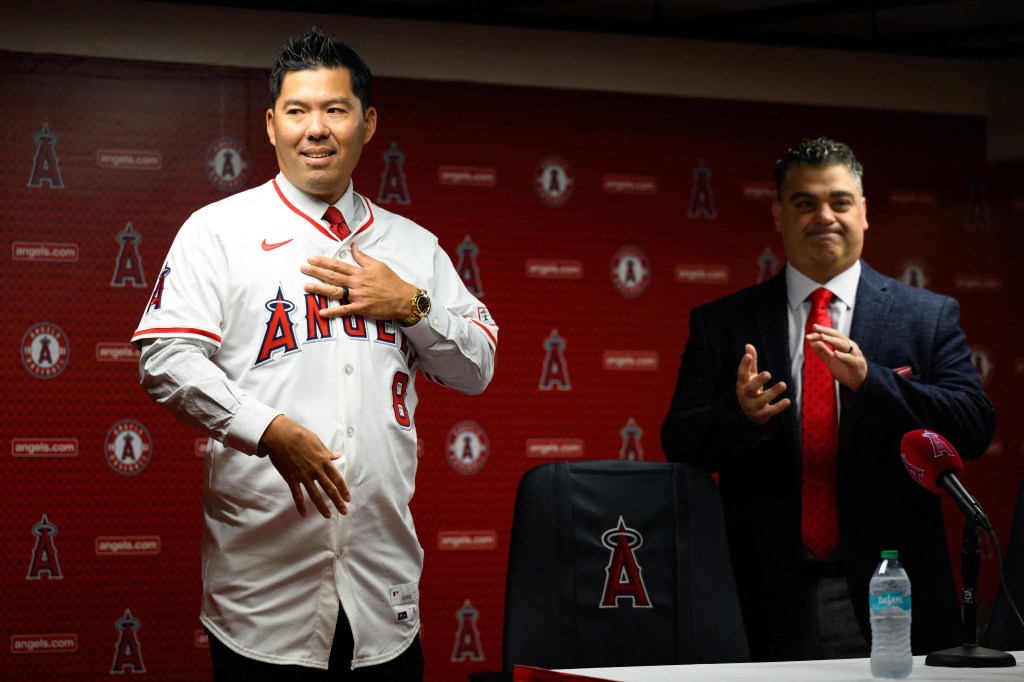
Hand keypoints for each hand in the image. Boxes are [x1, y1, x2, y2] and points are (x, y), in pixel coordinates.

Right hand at [258, 415, 350, 517]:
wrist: (280, 435)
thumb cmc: (299, 435)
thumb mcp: (317, 441)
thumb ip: (327, 452)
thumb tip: (337, 456)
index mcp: (323, 460)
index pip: (336, 478)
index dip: (343, 489)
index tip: (348, 498)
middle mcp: (315, 470)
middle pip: (329, 489)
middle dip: (338, 501)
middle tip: (344, 512)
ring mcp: (303, 475)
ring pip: (315, 495)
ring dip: (322, 507)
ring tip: (328, 516)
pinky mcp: (291, 478)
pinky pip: (297, 495)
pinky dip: (300, 505)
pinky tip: (304, 514)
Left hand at [301, 244, 417, 320]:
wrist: (404, 298)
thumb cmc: (391, 281)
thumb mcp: (378, 265)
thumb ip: (363, 257)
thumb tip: (353, 247)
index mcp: (360, 272)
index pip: (338, 265)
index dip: (323, 261)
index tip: (311, 258)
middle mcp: (357, 283)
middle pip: (333, 276)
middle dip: (316, 272)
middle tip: (302, 268)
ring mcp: (358, 296)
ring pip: (335, 292)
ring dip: (319, 289)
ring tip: (306, 286)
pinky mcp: (361, 308)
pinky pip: (345, 310)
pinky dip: (333, 312)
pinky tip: (322, 312)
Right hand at [735, 343, 790, 425]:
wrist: (747, 414)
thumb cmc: (750, 389)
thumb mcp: (749, 377)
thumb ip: (751, 362)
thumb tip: (748, 345)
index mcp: (742, 383)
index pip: (742, 373)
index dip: (744, 364)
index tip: (748, 356)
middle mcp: (746, 395)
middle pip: (751, 388)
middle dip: (759, 381)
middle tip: (768, 373)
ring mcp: (753, 405)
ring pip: (762, 399)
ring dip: (773, 392)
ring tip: (783, 384)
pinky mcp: (762, 414)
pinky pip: (771, 410)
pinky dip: (779, 406)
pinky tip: (788, 400)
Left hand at [806, 324, 867, 392]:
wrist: (859, 382)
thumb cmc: (846, 369)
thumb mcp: (831, 359)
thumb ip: (822, 351)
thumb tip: (811, 341)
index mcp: (844, 344)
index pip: (832, 335)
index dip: (822, 331)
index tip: (811, 330)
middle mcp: (850, 346)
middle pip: (837, 336)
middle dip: (825, 331)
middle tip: (815, 328)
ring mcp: (855, 354)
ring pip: (843, 345)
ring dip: (832, 340)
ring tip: (821, 337)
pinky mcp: (858, 364)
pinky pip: (850, 359)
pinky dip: (843, 356)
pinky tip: (835, 354)